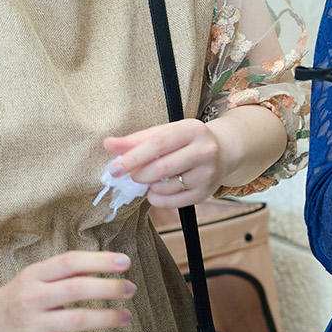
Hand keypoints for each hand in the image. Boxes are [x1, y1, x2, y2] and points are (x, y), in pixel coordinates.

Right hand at [0, 251, 135, 331]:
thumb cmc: (17, 299)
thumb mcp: (34, 278)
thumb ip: (66, 272)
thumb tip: (108, 265)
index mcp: (34, 276)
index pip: (70, 262)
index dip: (101, 260)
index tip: (125, 262)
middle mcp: (32, 298)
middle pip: (78, 289)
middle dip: (110, 288)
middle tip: (131, 289)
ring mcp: (32, 325)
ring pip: (77, 320)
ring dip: (108, 318)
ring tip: (126, 317)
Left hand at [103, 118, 236, 207]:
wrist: (223, 151)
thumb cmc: (185, 141)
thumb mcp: (164, 133)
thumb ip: (135, 140)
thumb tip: (108, 143)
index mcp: (192, 129)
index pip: (158, 144)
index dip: (133, 158)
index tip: (114, 169)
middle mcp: (205, 150)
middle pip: (161, 168)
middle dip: (139, 175)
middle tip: (133, 175)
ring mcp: (208, 172)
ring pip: (166, 187)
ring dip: (150, 186)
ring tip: (153, 179)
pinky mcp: (206, 191)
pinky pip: (172, 202)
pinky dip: (157, 198)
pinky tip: (160, 189)